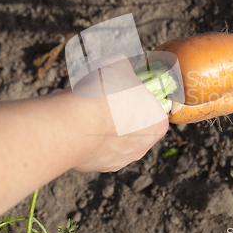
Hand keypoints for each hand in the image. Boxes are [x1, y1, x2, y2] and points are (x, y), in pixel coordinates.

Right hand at [71, 53, 168, 171]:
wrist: (74, 126)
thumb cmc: (103, 94)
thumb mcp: (117, 65)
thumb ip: (123, 67)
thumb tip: (119, 66)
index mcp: (157, 123)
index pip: (155, 109)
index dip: (141, 97)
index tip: (126, 90)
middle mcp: (144, 146)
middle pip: (136, 126)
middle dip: (123, 114)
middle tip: (106, 99)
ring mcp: (122, 160)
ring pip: (117, 140)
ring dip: (106, 128)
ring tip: (90, 112)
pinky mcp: (100, 167)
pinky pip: (98, 150)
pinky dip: (91, 139)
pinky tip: (80, 127)